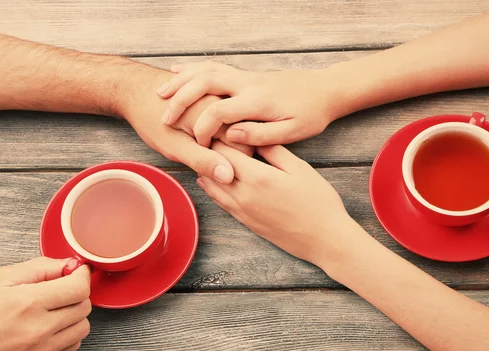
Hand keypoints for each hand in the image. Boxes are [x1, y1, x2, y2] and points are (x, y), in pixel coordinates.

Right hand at [0, 257, 90, 350]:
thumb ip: (39, 268)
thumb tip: (68, 265)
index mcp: (28, 303)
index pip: (79, 287)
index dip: (81, 275)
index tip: (76, 271)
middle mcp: (38, 329)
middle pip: (84, 307)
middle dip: (77, 293)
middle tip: (61, 289)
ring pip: (82, 328)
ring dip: (74, 315)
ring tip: (54, 309)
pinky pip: (71, 347)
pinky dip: (67, 334)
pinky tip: (49, 327)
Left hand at [120, 65, 252, 183]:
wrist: (133, 88)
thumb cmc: (149, 118)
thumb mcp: (175, 146)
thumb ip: (203, 161)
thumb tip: (229, 176)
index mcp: (218, 111)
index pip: (246, 145)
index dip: (233, 161)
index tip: (213, 164)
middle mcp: (223, 98)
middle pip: (243, 133)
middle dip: (227, 149)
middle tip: (201, 151)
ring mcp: (220, 93)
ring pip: (236, 123)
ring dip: (222, 137)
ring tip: (197, 140)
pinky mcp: (214, 93)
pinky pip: (226, 114)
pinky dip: (218, 125)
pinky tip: (199, 130)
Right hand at [156, 61, 342, 146]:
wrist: (326, 89)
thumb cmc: (311, 113)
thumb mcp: (292, 131)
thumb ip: (261, 134)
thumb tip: (234, 136)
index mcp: (256, 102)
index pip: (218, 112)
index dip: (203, 130)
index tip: (197, 146)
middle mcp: (246, 85)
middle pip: (204, 82)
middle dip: (180, 99)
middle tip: (164, 117)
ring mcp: (244, 77)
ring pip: (205, 70)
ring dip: (181, 81)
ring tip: (161, 93)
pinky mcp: (244, 75)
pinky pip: (212, 66)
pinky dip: (192, 69)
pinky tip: (177, 73)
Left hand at [196, 141, 352, 268]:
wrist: (323, 239)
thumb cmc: (318, 202)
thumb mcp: (300, 169)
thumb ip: (274, 151)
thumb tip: (254, 136)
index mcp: (257, 177)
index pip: (226, 152)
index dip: (218, 137)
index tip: (215, 126)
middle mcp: (243, 195)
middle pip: (215, 168)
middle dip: (209, 152)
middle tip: (205, 138)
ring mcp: (242, 211)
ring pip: (213, 187)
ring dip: (207, 170)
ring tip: (203, 156)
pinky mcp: (245, 222)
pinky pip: (221, 202)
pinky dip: (212, 189)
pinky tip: (209, 181)